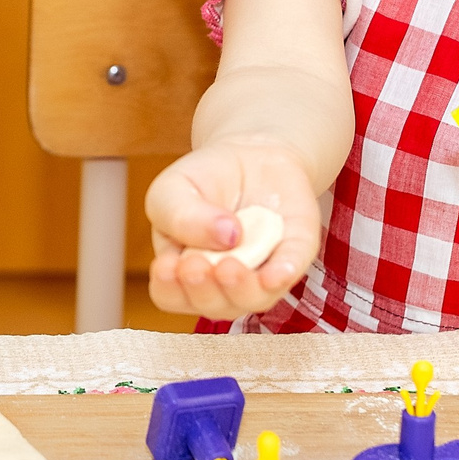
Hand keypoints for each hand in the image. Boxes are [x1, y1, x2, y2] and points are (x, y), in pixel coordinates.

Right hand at [142, 137, 323, 321]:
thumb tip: (226, 237)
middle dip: (203, 291)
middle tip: (196, 265)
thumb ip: (183, 216)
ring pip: (253, 300)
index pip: (172, 296)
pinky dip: (283, 276)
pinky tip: (276, 273)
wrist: (249, 155)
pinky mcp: (292, 255)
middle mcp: (223, 283)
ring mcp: (260, 272)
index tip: (166, 267)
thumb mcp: (173, 189)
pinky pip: (291, 273)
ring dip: (241, 290)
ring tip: (229, 267)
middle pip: (212, 304)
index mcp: (183, 271)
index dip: (169, 290)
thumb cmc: (204, 180)